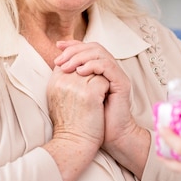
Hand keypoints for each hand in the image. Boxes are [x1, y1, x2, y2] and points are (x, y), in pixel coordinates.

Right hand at [46, 63, 106, 148]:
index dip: (81, 65)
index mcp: (54, 82)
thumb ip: (65, 81)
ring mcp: (76, 86)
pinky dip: (107, 89)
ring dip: (100, 80)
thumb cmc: (70, 124)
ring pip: (95, 69)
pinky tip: (102, 101)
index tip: (86, 78)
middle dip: (92, 72)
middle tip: (93, 91)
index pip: (70, 59)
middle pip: (84, 62)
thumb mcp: (59, 99)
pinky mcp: (89, 93)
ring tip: (97, 97)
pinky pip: (104, 79)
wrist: (74, 144)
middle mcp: (63, 81)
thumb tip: (76, 66)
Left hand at [54, 40, 149, 177]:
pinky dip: (93, 66)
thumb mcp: (77, 94)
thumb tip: (57, 63)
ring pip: (100, 53)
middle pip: (94, 47)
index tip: (58, 46)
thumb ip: (71, 78)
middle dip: (74, 50)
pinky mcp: (122, 83)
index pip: (88, 48)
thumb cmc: (93, 119)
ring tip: (67, 66)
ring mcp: (117, 75)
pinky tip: (80, 72)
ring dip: (81, 57)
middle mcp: (111, 70)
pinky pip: (108, 66)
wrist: (111, 135)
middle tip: (60, 60)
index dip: (73, 44)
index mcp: (101, 70)